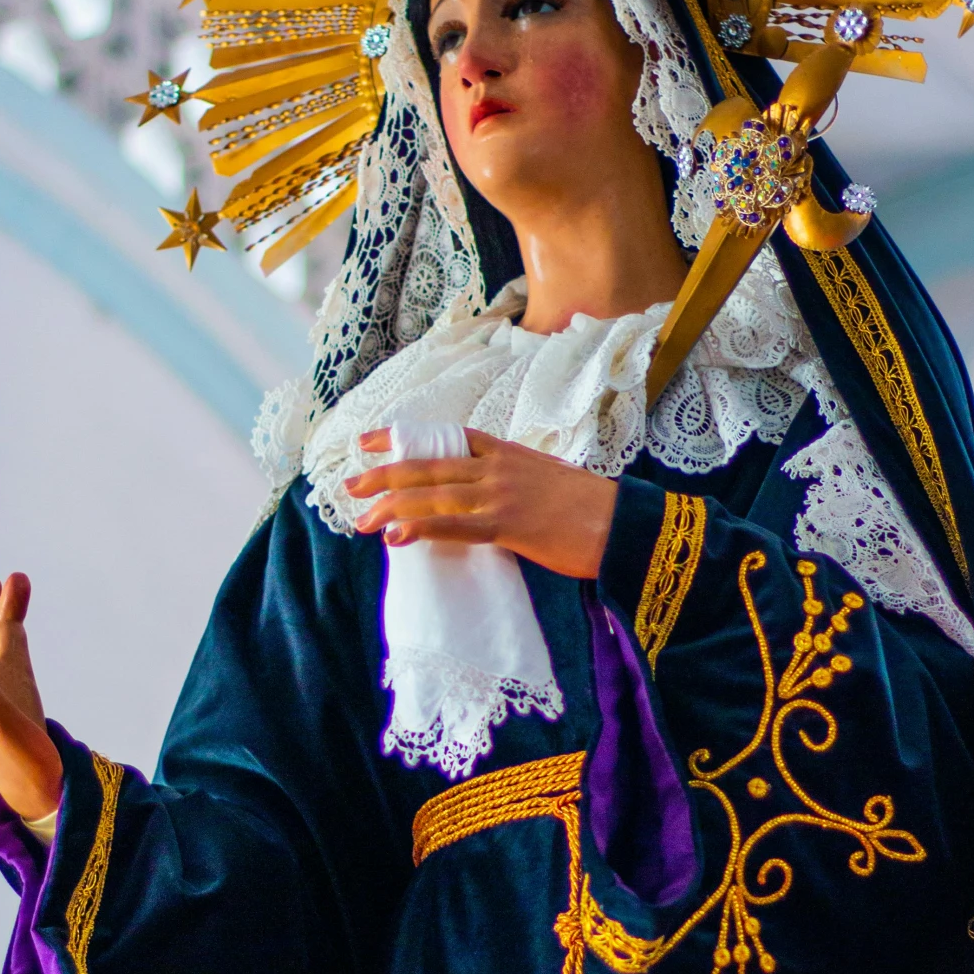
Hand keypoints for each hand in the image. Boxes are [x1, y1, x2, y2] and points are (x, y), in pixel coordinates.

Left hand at [345, 430, 616, 579]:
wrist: (624, 524)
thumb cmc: (590, 510)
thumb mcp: (544, 481)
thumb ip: (510, 483)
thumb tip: (482, 502)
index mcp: (506, 452)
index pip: (444, 439)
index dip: (403, 439)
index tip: (368, 441)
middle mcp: (497, 466)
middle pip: (428, 466)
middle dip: (385, 474)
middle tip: (350, 484)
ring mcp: (501, 493)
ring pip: (433, 495)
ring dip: (392, 507)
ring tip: (361, 518)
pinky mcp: (508, 524)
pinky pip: (454, 525)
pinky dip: (421, 529)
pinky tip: (395, 535)